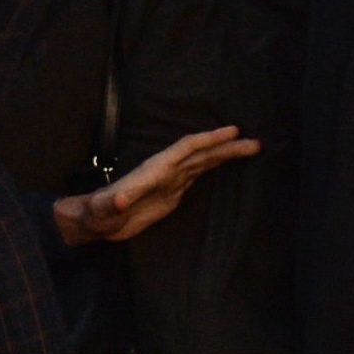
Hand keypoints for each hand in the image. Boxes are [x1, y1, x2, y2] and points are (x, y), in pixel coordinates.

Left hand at [55, 125, 260, 246]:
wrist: (97, 221)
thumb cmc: (97, 213)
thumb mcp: (102, 209)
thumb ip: (110, 203)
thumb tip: (118, 199)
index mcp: (155, 169)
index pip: (187, 148)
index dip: (209, 139)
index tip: (233, 132)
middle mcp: (166, 170)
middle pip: (202, 152)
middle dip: (228, 146)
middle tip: (256, 143)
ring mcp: (171, 180)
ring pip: (204, 161)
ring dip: (227, 154)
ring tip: (252, 148)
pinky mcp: (172, 192)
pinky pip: (200, 174)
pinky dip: (216, 166)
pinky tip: (228, 163)